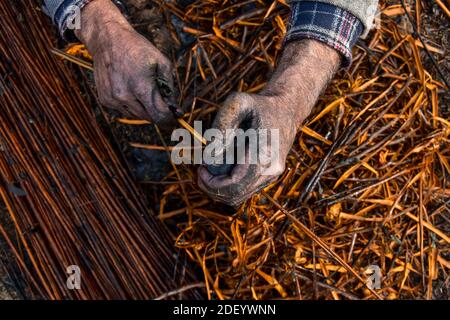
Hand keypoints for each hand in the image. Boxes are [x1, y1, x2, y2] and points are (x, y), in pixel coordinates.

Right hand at [76, 0, 176, 123]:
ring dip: (145, 109)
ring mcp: (113, 99)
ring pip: (137, 116)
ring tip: (144, 90)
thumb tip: (175, 107)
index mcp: (141, 87)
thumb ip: (169, 87)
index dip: (170, 120)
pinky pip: (124, 110)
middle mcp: (125, 96)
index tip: (175, 120)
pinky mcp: (105, 100)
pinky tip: (131, 89)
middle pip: (149, 118)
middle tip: (163, 104)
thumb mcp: (161, 62)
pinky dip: (132, 105)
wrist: (107, 39)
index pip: (160, 115)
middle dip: (159, 114)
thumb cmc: (137, 48)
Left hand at [198, 40, 339, 205]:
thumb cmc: (259, 105)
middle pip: (234, 195)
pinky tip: (220, 171)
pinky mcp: (270, 177)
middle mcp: (271, 169)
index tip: (200, 168)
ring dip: (219, 189)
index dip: (211, 182)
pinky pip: (245, 192)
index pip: (233, 184)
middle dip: (211, 188)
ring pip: (239, 197)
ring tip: (208, 171)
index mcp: (263, 153)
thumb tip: (210, 155)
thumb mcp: (238, 102)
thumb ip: (221, 124)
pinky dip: (228, 187)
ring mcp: (272, 175)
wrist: (287, 110)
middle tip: (200, 171)